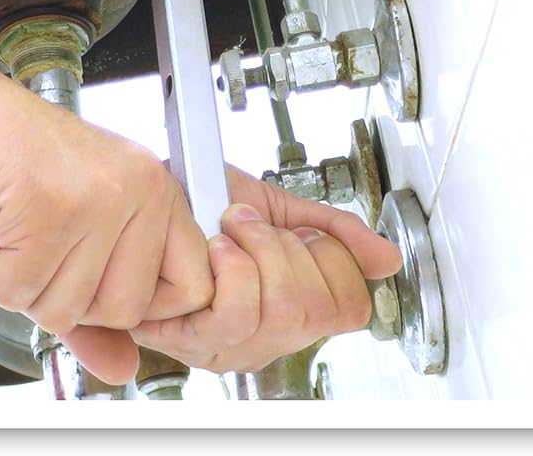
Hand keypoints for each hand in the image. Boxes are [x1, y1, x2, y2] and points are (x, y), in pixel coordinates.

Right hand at [0, 54, 213, 384]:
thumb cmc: (3, 162)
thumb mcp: (63, 233)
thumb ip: (96, 304)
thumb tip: (124, 369)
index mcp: (155, 190)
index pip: (192, 287)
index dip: (138, 306)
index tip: (92, 279)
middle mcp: (138, 189)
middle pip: (123, 310)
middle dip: (65, 294)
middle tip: (38, 241)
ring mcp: (97, 197)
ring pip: (66, 307)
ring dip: (20, 279)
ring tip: (13, 222)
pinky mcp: (49, 206)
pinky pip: (19, 290)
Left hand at [130, 168, 402, 373]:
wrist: (147, 189)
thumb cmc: (198, 199)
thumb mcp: (276, 206)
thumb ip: (333, 232)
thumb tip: (385, 259)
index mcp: (287, 310)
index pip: (351, 307)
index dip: (333, 257)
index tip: (300, 229)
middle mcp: (261, 337)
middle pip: (320, 309)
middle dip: (292, 247)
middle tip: (256, 225)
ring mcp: (227, 342)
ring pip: (285, 308)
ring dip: (260, 249)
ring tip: (231, 228)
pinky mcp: (191, 336)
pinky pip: (238, 310)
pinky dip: (233, 264)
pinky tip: (215, 246)